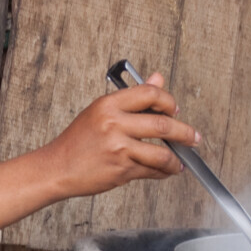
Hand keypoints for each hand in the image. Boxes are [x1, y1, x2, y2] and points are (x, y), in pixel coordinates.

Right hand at [38, 71, 199, 197]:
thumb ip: (133, 97)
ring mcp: (118, 148)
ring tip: (179, 162)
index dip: (169, 101)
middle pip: (162, 123)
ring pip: (162, 153)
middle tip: (193, 137)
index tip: (176, 109)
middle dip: (184, 132)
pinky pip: (151, 171)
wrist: (57, 167)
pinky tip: (164, 171)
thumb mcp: (101, 111)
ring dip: (176, 159)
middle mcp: (114, 123)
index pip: (150, 93)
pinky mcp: (121, 170)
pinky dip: (162, 172)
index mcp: (109, 104)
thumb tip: (158, 78)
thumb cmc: (78, 141)